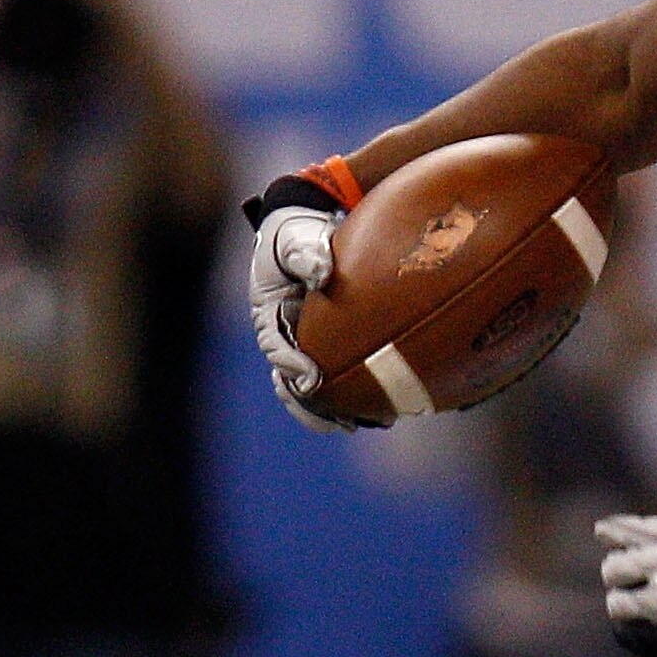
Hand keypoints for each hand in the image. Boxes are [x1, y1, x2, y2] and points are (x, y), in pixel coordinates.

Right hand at [248, 199, 340, 430]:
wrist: (314, 233)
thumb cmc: (300, 235)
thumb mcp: (296, 237)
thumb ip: (306, 251)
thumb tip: (321, 272)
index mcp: (271, 315)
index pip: (276, 345)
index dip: (291, 364)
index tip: (310, 378)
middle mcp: (287, 338)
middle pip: (292, 382)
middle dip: (312, 406)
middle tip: (339, 420)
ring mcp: (308, 347)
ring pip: (315, 391)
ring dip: (334, 411)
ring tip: (361, 424)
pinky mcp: (332, 351)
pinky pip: (342, 379)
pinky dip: (357, 397)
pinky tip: (385, 410)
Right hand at [597, 514, 656, 656]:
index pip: (626, 602)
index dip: (620, 610)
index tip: (621, 612)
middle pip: (619, 568)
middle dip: (615, 582)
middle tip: (621, 589)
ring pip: (629, 542)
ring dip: (615, 554)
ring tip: (611, 563)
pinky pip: (648, 524)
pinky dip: (624, 527)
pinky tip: (606, 531)